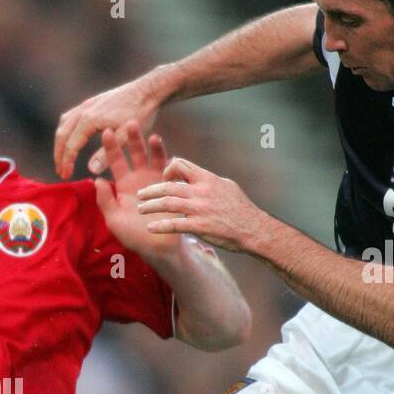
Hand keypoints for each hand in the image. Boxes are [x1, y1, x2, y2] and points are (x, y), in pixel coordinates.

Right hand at [55, 72, 168, 178]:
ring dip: (60, 142)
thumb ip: (107, 154)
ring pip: (64, 124)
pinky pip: (70, 116)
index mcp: (89, 120)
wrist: (149, 90)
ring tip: (62, 158)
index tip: (66, 176)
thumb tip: (91, 169)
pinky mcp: (92, 102)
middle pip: (62, 135)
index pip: (71, 145)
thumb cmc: (140, 113)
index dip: (66, 162)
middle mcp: (84, 110)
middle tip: (60, 172)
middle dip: (59, 155)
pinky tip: (70, 138)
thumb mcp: (125, 137)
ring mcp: (87, 104)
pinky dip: (65, 130)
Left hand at [94, 123, 183, 262]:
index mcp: (124, 185)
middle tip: (128, 120)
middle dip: (131, 138)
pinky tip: (162, 146)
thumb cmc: (133, 236)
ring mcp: (156, 181)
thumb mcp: (114, 219)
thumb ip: (105, 201)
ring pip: (153, 157)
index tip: (105, 131)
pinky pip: (169, 170)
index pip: (116, 162)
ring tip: (148, 132)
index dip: (111, 148)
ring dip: (150, 145)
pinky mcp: (171, 187)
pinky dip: (166, 158)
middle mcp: (140, 179)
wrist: (157, 248)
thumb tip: (97, 179)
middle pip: (135, 153)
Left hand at [136, 157, 273, 252]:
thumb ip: (207, 180)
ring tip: (140, 209)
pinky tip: (150, 228)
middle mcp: (201, 191)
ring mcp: (200, 208)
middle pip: (168, 185)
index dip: (168, 169)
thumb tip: (195, 175)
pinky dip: (160, 226)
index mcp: (207, 179)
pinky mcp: (200, 226)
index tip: (163, 179)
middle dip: (150, 190)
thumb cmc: (240, 208)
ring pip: (167, 203)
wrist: (253, 228)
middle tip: (140, 195)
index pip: (181, 164)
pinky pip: (174, 224)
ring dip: (150, 206)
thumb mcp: (226, 186)